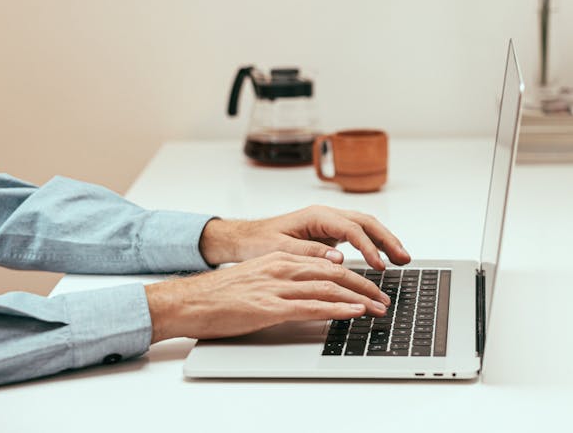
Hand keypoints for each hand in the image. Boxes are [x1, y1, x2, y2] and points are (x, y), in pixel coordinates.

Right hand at [145, 252, 390, 342]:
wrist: (189, 301)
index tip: (372, 286)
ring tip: (378, 308)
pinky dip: (338, 309)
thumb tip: (310, 292)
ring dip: (359, 299)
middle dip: (365, 286)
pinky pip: (312, 306)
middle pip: (335, 273)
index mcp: (281, 260)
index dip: (355, 275)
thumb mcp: (259, 279)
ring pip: (329, 288)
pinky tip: (354, 312)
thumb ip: (285, 281)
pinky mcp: (269, 307)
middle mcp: (282, 268)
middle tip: (384, 299)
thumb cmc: (220, 295)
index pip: (328, 264)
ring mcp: (277, 287)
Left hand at [198, 205, 410, 269]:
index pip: (351, 229)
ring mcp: (330, 222)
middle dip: (387, 239)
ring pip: (366, 226)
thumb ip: (309, 253)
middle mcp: (327, 215)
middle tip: (403, 259)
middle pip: (366, 222)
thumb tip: (338, 259)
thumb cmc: (260, 242)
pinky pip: (359, 234)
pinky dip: (374, 244)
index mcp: (316, 216)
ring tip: (402, 258)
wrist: (248, 237)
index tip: (378, 265)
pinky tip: (383, 257)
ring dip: (385, 241)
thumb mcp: (279, 249)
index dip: (368, 247)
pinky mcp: (330, 232)